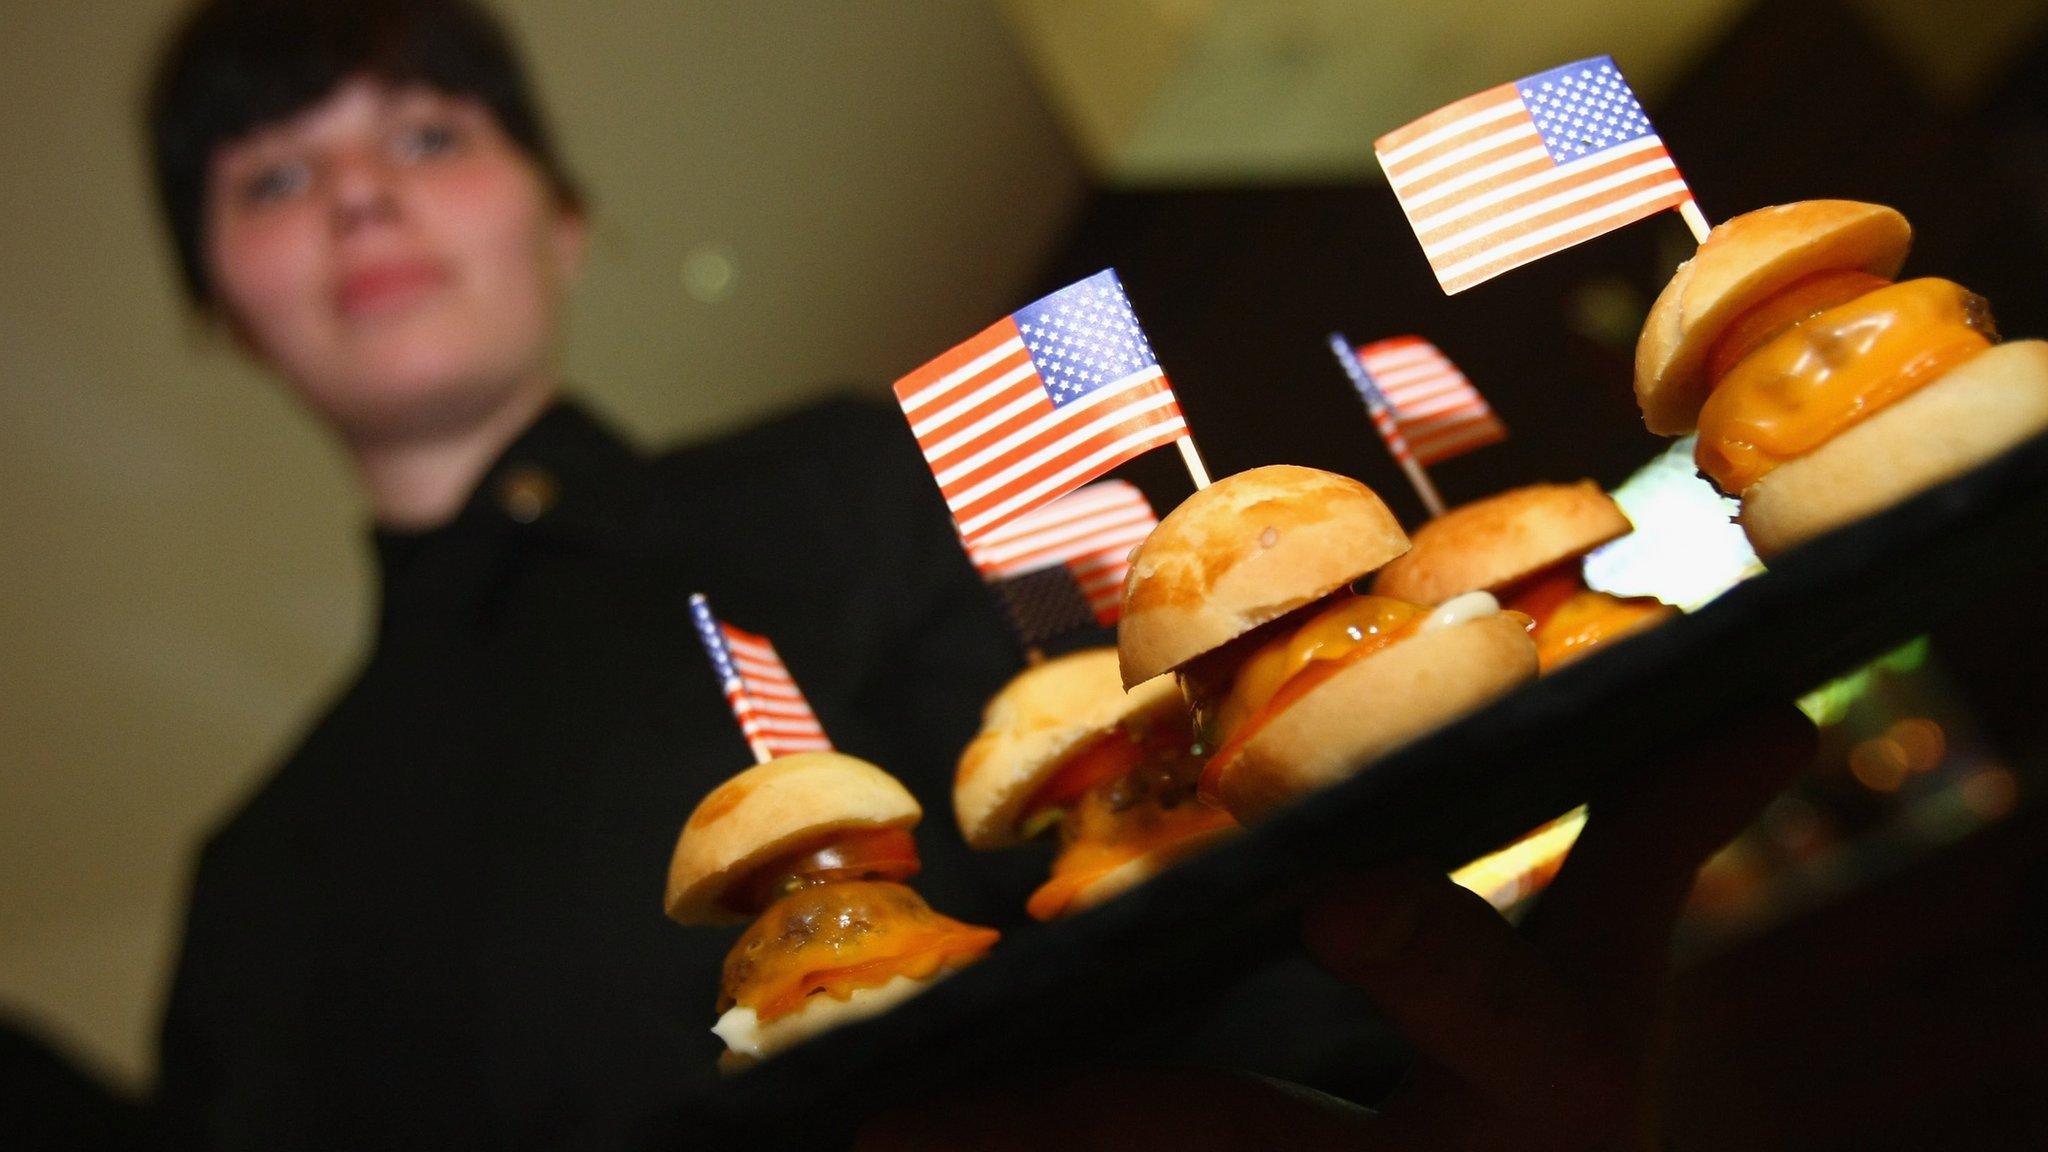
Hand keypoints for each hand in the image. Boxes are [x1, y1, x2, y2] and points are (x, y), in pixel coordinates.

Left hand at [856, 703, 1814, 1150]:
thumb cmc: (1556, 1103)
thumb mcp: (1614, 984)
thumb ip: (1653, 842)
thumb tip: (1766, 700)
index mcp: (1540, 1090)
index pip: (1492, 1009)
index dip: (1427, 962)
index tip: (1337, 895)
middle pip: (1232, 1145)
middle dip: (1083, 1131)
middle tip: (909, 1106)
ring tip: (873, 1119)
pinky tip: (902, 1130)